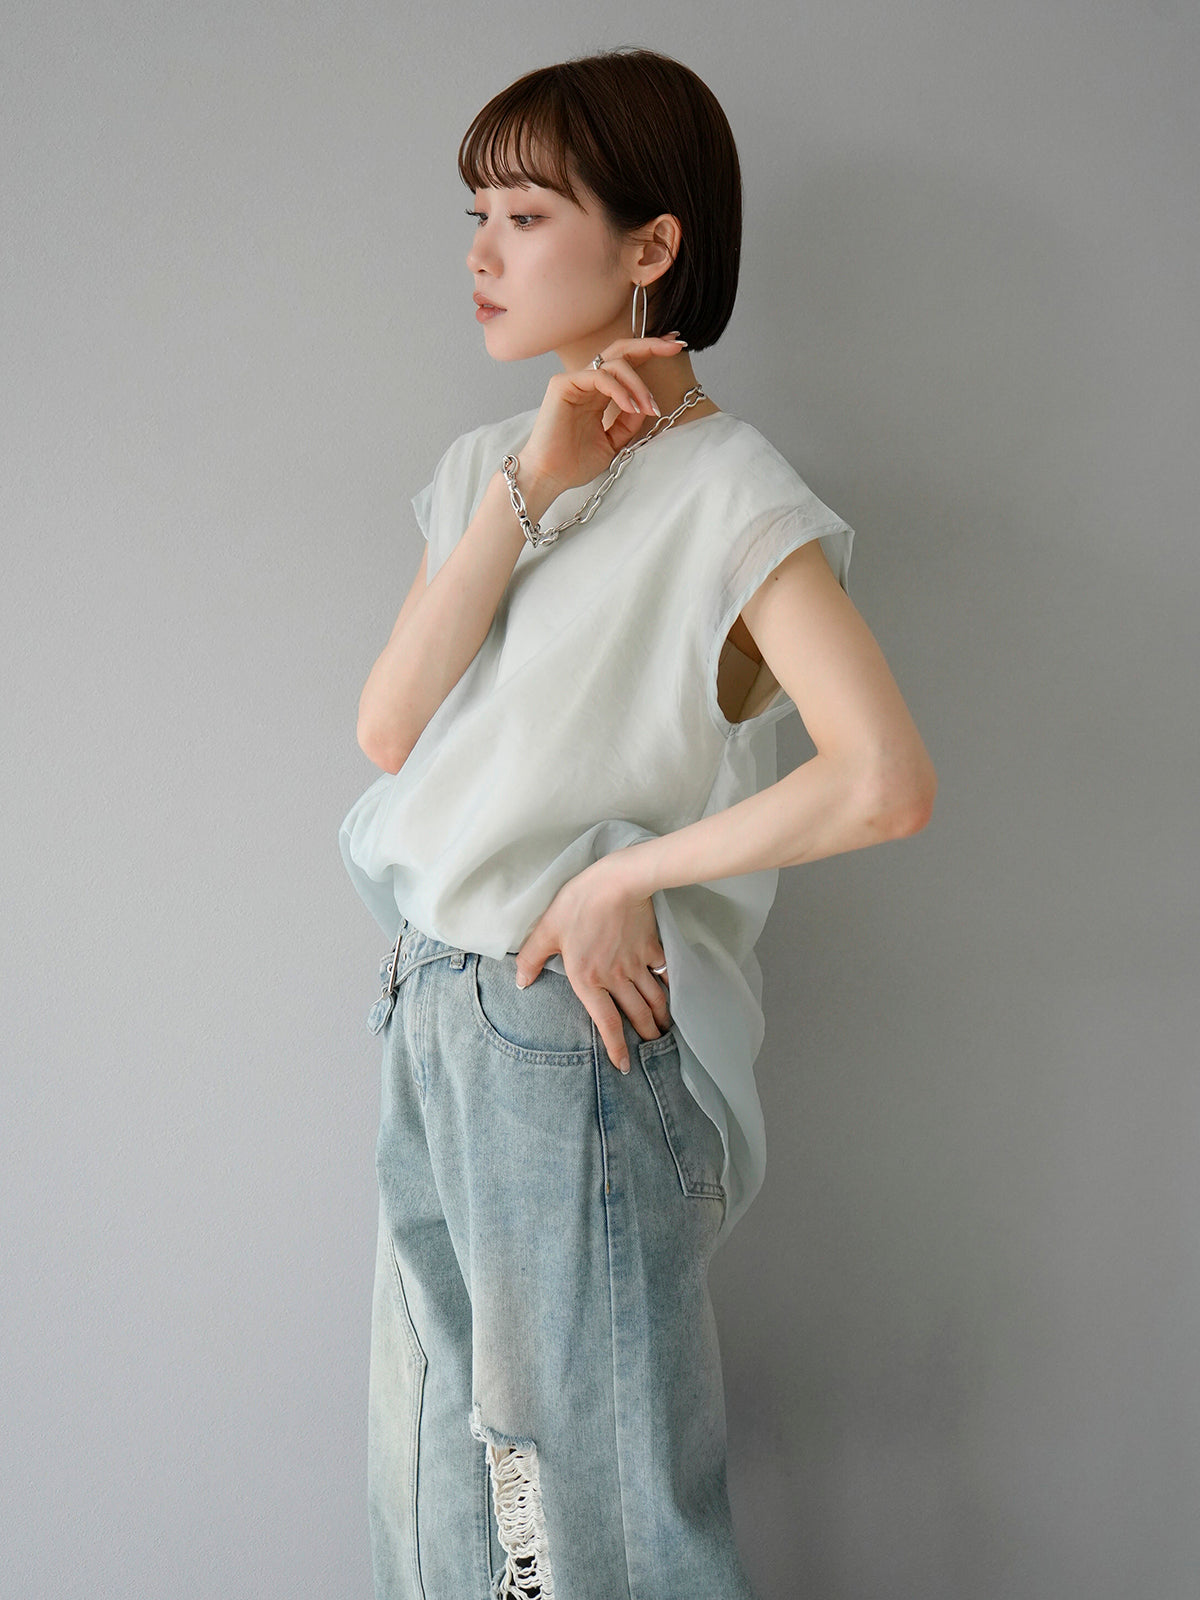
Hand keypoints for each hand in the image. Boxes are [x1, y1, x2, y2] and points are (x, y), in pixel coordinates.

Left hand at [514, 858, 671, 1074]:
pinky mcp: (651, 948)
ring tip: (664, 1029)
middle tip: (652, 1046)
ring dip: (660, 1017)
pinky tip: (674, 995)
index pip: (605, 1022)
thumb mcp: (547, 929)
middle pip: (636, 1015)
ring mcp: (636, 964)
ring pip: (653, 999)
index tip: (624, 1066)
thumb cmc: (579, 904)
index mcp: (588, 979)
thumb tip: (521, 982)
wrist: (617, 882)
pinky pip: (663, 975)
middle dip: (646, 1035)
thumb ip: (532, 958)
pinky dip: (670, 988)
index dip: (616, 1047)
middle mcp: (615, 978)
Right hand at [520, 335, 688, 497]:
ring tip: (649, 408)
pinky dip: (619, 390)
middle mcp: (588, 382)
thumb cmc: (575, 463)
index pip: (627, 363)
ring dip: (638, 384)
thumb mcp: (614, 441)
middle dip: (651, 345)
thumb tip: (646, 403)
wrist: (551, 477)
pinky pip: (599, 376)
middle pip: (621, 350)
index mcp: (599, 393)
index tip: (676, 346)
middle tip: (675, 346)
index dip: (651, 351)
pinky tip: (630, 407)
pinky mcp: (563, 385)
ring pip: (615, 364)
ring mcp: (574, 381)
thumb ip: (630, 421)